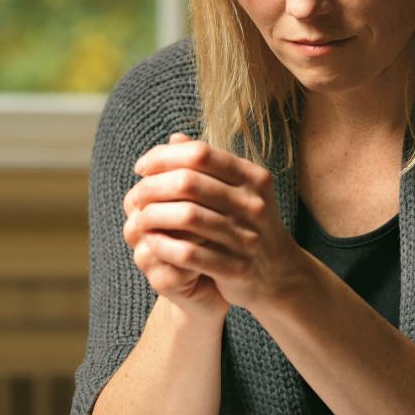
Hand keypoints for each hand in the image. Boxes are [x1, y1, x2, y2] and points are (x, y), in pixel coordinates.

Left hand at [123, 135, 306, 314]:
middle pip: (189, 182)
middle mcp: (254, 203)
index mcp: (253, 177)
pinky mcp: (237, 268)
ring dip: (153, 216)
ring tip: (138, 220)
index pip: (200, 153)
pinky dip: (164, 246)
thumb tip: (174, 139)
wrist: (279, 275)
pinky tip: (150, 243)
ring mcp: (248, 236)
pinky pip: (190, 253)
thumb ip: (208, 165)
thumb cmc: (247, 224)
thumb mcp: (237, 190)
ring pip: (187, 217)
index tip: (141, 168)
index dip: (164, 157)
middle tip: (135, 195)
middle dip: (153, 186)